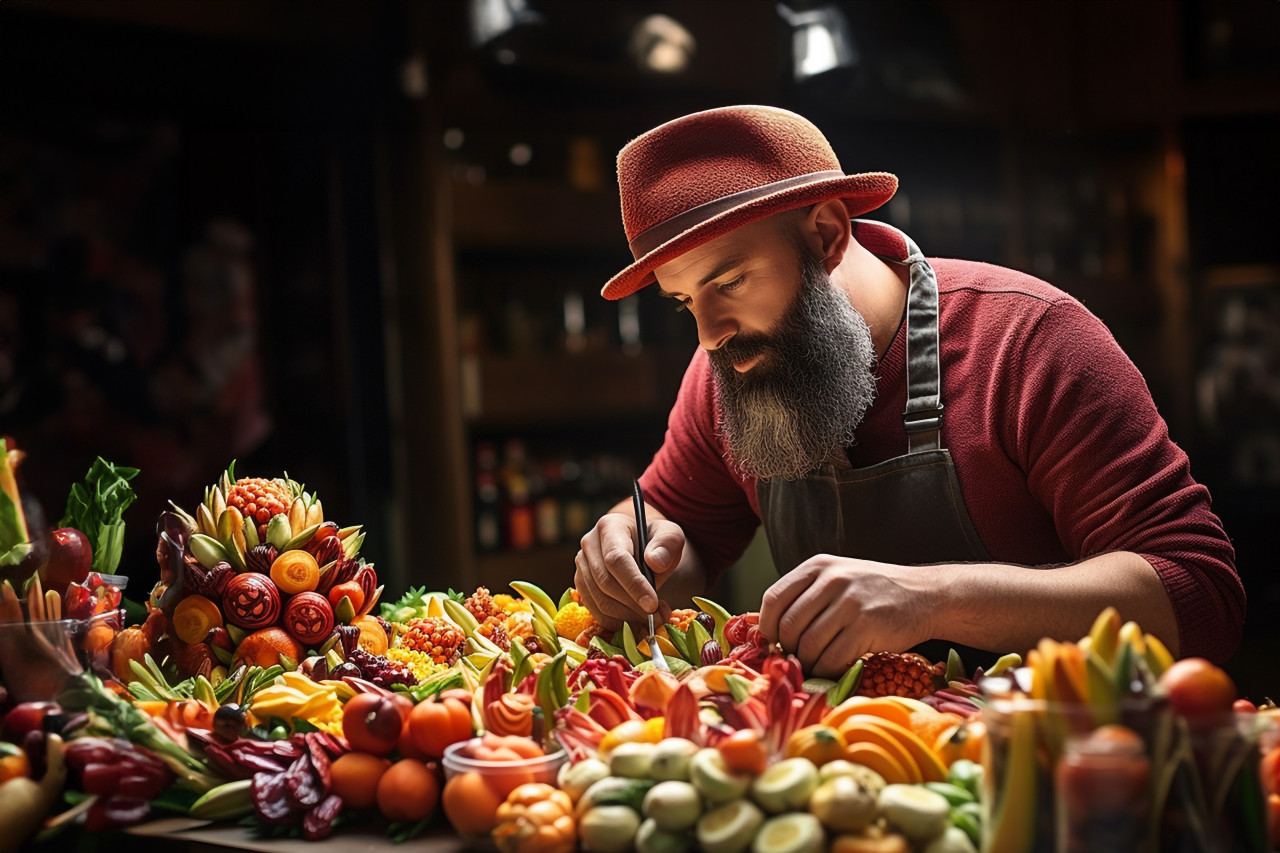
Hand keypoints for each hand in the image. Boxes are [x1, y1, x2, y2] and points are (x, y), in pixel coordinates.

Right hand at [574, 508, 685, 631]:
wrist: (641, 545)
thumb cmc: (655, 541)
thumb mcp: (670, 534)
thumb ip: (667, 543)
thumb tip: (655, 562)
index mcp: (609, 527)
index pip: (616, 559)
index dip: (634, 584)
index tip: (652, 604)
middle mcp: (589, 545)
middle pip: (606, 583)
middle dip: (633, 605)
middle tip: (658, 617)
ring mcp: (582, 566)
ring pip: (600, 601)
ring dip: (628, 617)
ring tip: (653, 620)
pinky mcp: (582, 585)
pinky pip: (596, 611)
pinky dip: (618, 622)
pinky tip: (638, 622)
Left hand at [759, 555, 938, 677]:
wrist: (926, 595)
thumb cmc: (875, 592)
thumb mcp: (839, 578)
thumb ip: (808, 595)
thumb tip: (771, 630)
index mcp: (818, 566)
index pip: (774, 599)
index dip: (766, 626)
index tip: (772, 642)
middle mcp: (832, 580)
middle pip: (788, 626)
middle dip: (789, 650)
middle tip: (798, 659)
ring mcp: (850, 603)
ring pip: (809, 646)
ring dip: (808, 663)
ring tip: (817, 665)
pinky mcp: (867, 626)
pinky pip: (832, 658)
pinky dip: (827, 671)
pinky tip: (834, 669)